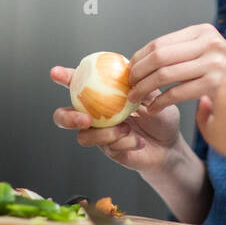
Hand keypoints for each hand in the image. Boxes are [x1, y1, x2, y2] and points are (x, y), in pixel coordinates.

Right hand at [50, 65, 183, 173]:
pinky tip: (139, 141)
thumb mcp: (154, 96)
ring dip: (105, 133)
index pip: (79, 84)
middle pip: (64, 116)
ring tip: (127, 128)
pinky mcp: (109, 151)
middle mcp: (95, 115)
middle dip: (69, 117)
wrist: (170, 145)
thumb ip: (139, 85)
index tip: (55, 73)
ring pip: (83, 137)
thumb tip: (129, 74)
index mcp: (104, 95)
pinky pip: (108, 147)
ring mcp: (100, 134)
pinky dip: (125, 142)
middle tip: (85, 119)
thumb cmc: (159, 117)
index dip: (65, 78)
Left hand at [126, 23, 225, 115]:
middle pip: (159, 54)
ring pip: (164, 73)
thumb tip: (152, 60)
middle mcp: (210, 42)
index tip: (130, 71)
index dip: (140, 58)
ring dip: (144, 88)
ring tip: (135, 99)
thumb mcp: (214, 60)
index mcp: (205, 33)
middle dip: (138, 72)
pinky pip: (177, 92)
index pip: (160, 42)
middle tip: (129, 87)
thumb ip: (188, 57)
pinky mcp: (216, 84)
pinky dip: (160, 101)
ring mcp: (215, 62)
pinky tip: (154, 108)